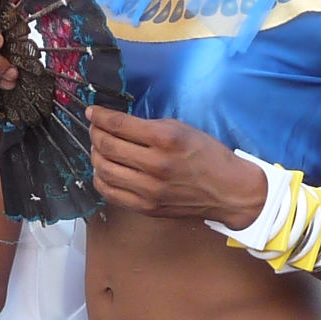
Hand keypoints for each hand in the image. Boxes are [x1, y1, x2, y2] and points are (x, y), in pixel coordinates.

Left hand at [87, 106, 264, 220]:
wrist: (228, 191)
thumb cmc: (207, 155)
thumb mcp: (182, 129)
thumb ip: (149, 127)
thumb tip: (117, 124)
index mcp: (166, 139)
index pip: (119, 125)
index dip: (99, 116)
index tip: (92, 112)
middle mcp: (155, 165)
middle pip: (107, 147)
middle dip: (95, 134)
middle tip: (95, 129)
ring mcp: (149, 189)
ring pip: (104, 170)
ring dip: (95, 156)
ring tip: (99, 149)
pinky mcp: (147, 207)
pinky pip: (110, 193)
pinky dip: (101, 179)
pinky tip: (104, 170)